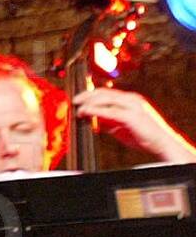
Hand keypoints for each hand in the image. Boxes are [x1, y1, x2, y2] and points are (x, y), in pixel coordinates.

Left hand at [72, 88, 195, 163]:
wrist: (163, 144)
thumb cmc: (143, 136)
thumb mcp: (122, 127)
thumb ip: (108, 122)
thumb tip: (92, 120)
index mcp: (130, 100)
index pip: (106, 92)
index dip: (90, 94)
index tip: (78, 99)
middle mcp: (131, 100)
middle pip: (103, 92)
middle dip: (86, 95)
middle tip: (74, 101)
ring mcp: (132, 107)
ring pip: (105, 99)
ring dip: (89, 102)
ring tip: (78, 108)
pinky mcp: (132, 117)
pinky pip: (109, 111)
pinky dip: (95, 111)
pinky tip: (85, 113)